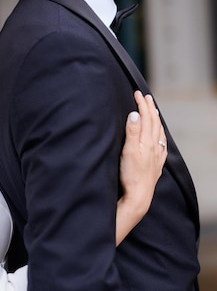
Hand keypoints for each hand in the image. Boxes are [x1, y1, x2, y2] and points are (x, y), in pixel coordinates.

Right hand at [116, 90, 166, 244]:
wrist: (139, 196)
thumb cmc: (131, 175)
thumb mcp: (128, 151)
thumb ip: (132, 132)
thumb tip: (134, 114)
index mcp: (148, 141)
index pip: (146, 118)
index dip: (142, 104)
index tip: (137, 93)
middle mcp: (155, 146)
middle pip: (154, 123)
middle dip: (149, 108)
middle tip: (144, 97)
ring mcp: (157, 155)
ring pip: (159, 132)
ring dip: (155, 119)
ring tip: (153, 111)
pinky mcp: (156, 163)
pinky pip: (161, 144)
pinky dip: (159, 134)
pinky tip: (159, 136)